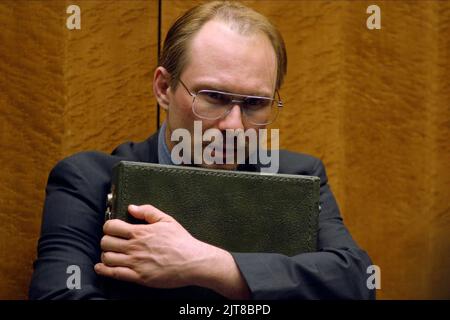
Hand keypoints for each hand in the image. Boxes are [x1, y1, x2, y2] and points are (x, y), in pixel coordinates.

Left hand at [95, 204, 209, 287]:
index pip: (111, 226)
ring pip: (107, 258)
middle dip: (106, 240)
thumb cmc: (181, 241)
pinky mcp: (138, 277)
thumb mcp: (167, 220)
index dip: (109, 226)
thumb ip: (148, 211)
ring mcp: (135, 262)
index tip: (112, 229)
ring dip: (106, 255)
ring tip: (111, 254)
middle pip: (106, 242)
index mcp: (140, 232)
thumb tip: (132, 208)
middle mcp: (134, 247)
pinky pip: (114, 273)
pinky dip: (104, 270)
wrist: (192, 261)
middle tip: (111, 242)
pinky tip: (101, 267)